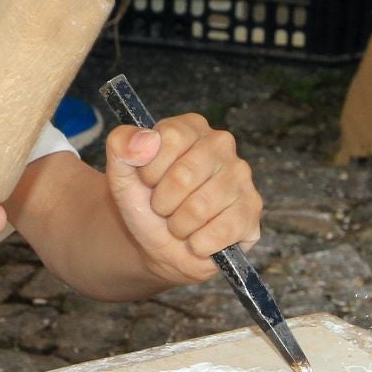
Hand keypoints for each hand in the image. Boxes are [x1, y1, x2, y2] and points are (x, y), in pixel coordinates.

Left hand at [103, 114, 260, 286]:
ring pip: (199, 208)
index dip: (150, 169)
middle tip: (163, 207)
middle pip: (184, 176)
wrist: (159, 244)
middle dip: (162, 202)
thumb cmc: (144, 202)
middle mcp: (221, 144)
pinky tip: (198, 238)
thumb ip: (120, 145)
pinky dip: (199, 244)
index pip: (169, 138)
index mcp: (191, 127)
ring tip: (179, 223)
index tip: (147, 181)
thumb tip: (145, 141)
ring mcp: (241, 176)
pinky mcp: (251, 210)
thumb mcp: (120, 172)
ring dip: (178, 226)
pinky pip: (219, 232)